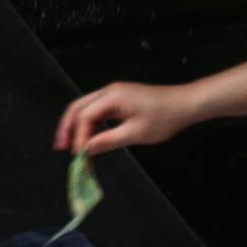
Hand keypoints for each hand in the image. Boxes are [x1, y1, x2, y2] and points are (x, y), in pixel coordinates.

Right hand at [52, 82, 189, 154]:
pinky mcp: (119, 99)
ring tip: (72, 144)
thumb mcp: (135, 133)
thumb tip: (87, 150)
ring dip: (77, 125)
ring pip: (85, 108)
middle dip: (67, 127)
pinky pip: (97, 110)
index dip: (79, 136)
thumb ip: (108, 141)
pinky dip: (90, 124)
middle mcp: (109, 92)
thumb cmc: (165, 117)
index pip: (85, 116)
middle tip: (61, 146)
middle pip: (77, 107)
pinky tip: (90, 137)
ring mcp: (114, 94)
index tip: (79, 154)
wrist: (186, 104)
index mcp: (112, 97)